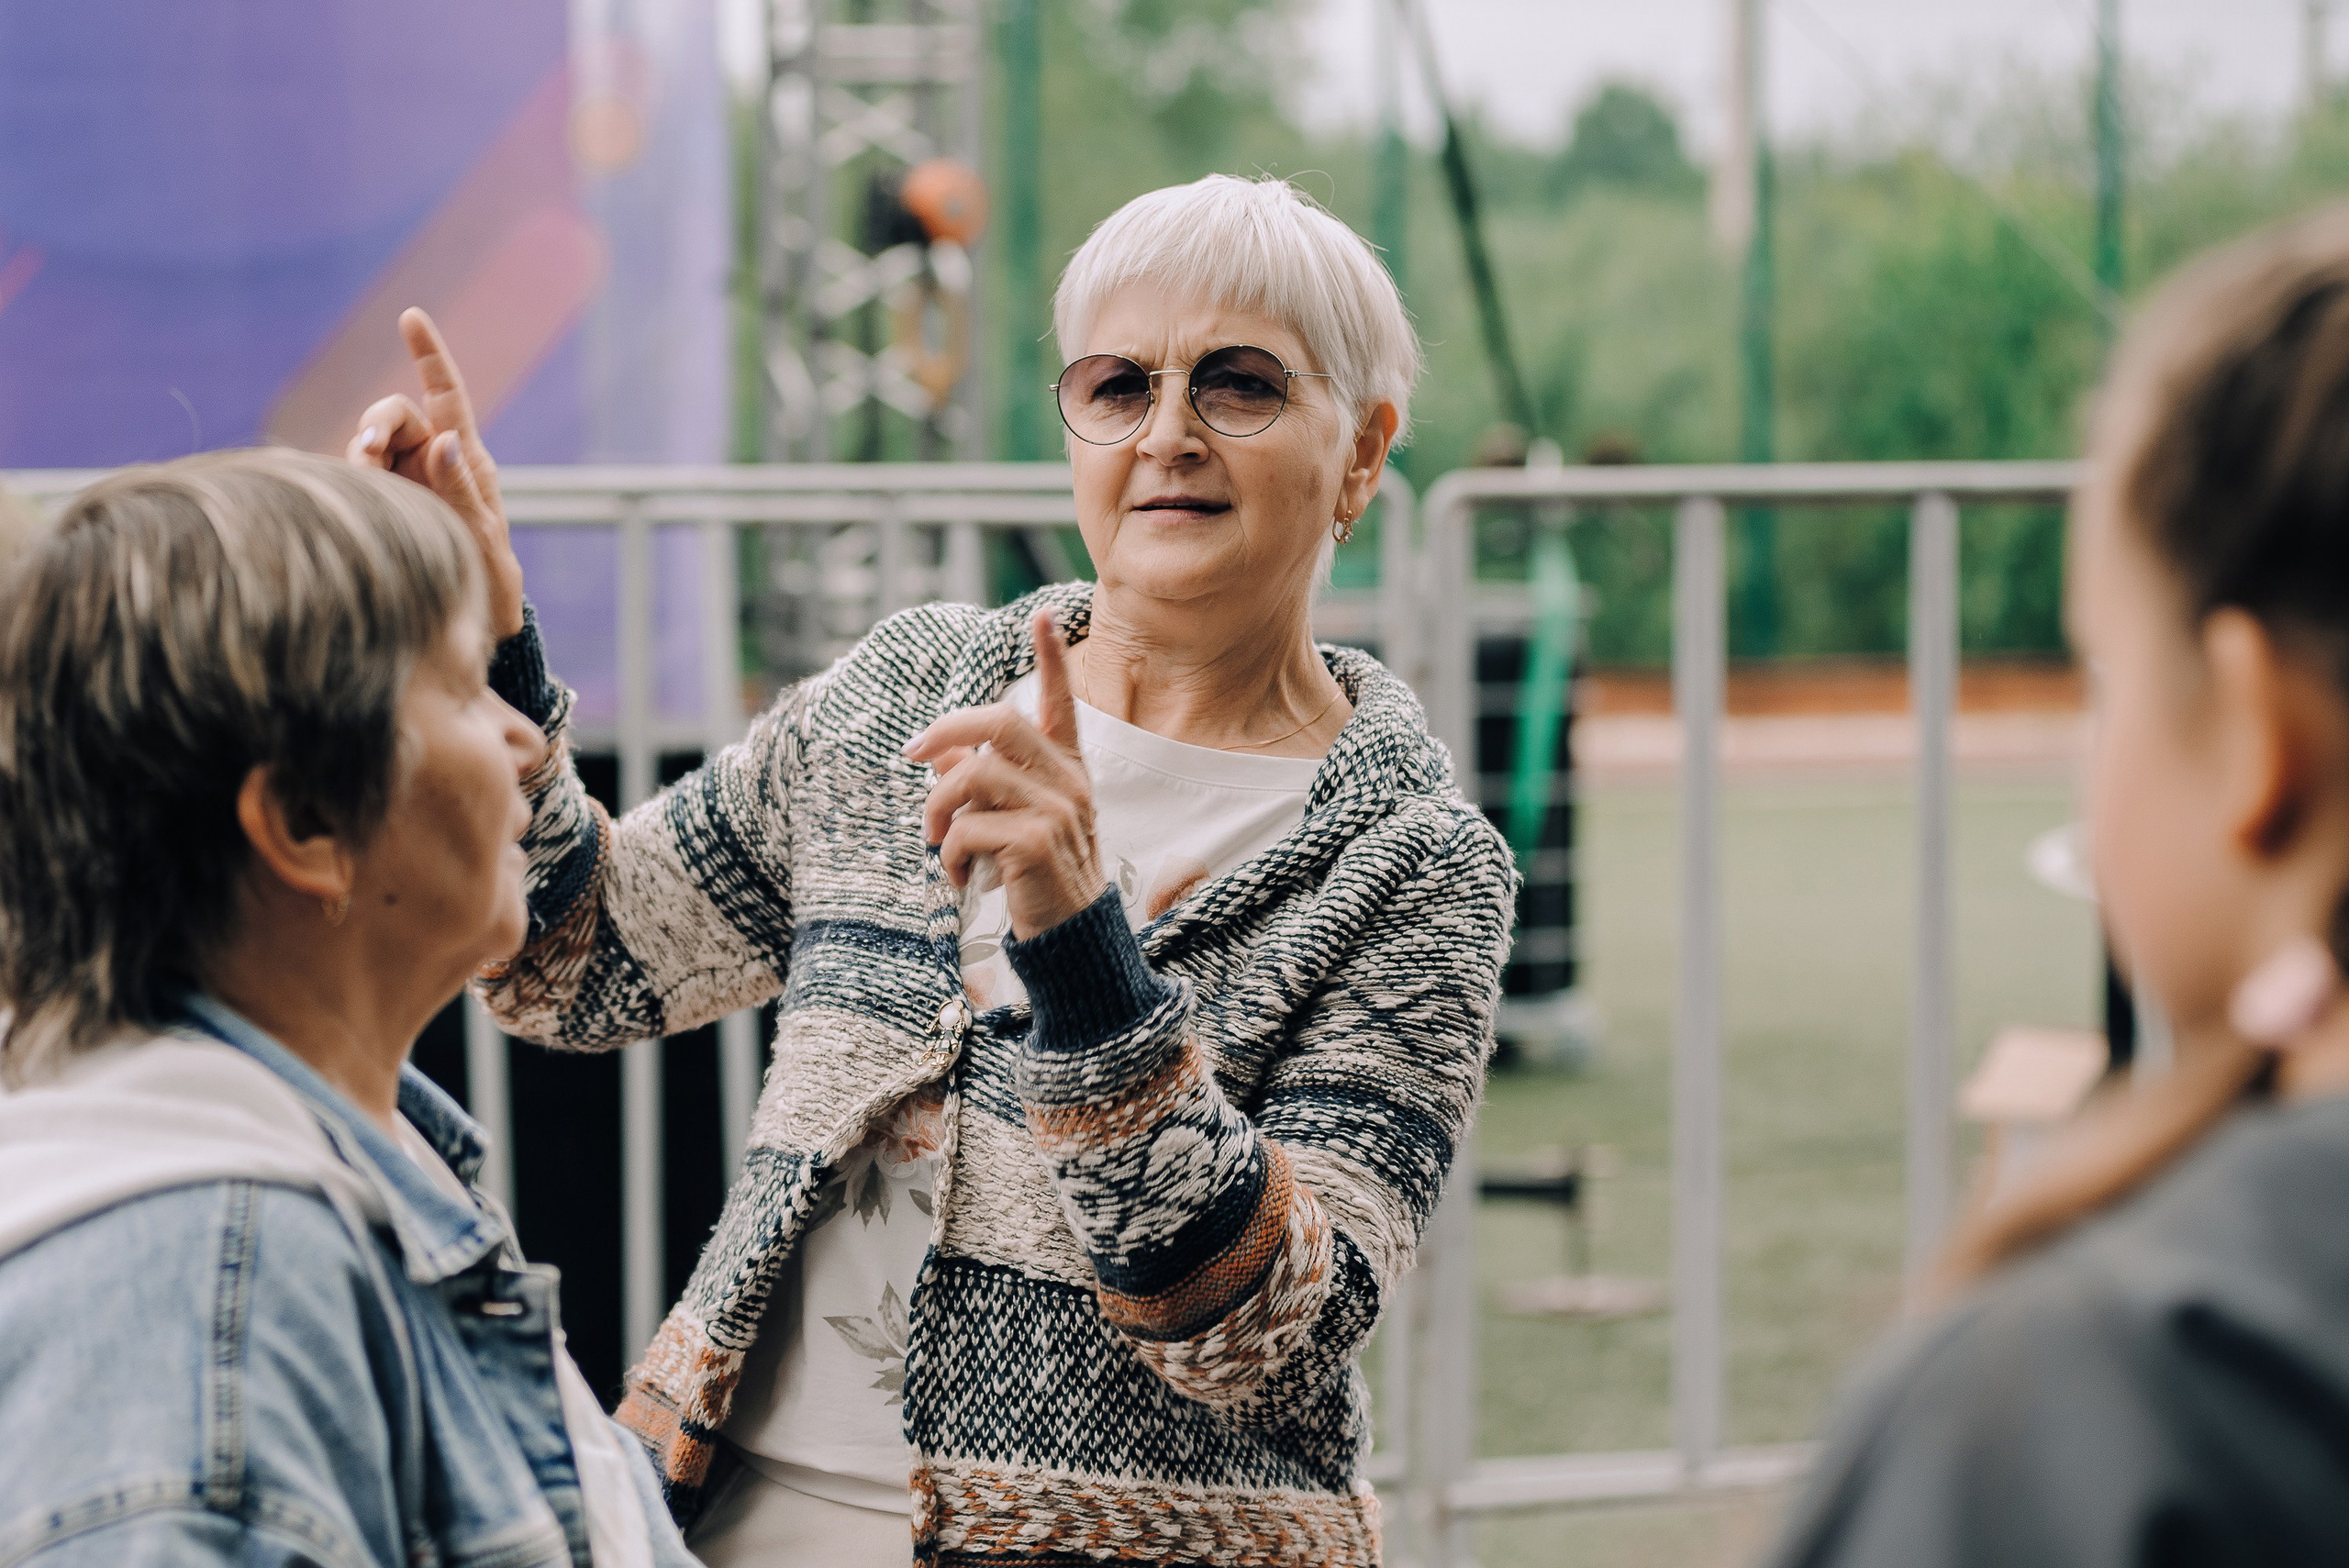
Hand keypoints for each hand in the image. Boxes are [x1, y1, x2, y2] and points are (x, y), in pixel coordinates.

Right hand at [345, 308, 526, 638]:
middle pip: (395, 414)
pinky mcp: (379, 501)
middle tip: (364, 448)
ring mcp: (402, 480)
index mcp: (467, 460)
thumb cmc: (488, 579)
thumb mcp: (481, 537)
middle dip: (377, 421)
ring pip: (368, 442)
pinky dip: (349, 479)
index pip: (446, 395)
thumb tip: (444, 439)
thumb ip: (461, 490)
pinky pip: (355, 476)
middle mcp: (431, 461)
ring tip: (361, 480)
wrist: (472, 622)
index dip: (429, 355)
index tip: (411, 317)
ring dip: (359, 452)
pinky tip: (351, 498)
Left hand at [905, 610, 1103, 940]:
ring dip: (938, 810)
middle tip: (910, 754)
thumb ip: (977, 782)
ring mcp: (1057, 811)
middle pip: (1000, 724)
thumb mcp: (1011, 822)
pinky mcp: (1037, 843)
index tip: (1041, 617)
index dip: (1051, 659)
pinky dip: (946, 853)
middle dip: (945, 732)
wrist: (1070, 939)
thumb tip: (935, 753)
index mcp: (1067, 771)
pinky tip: (956, 876)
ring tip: (936, 841)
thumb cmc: (1037, 877)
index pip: (1060, 705)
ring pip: (973, 776)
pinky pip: (968, 827)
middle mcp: (1068, 783)